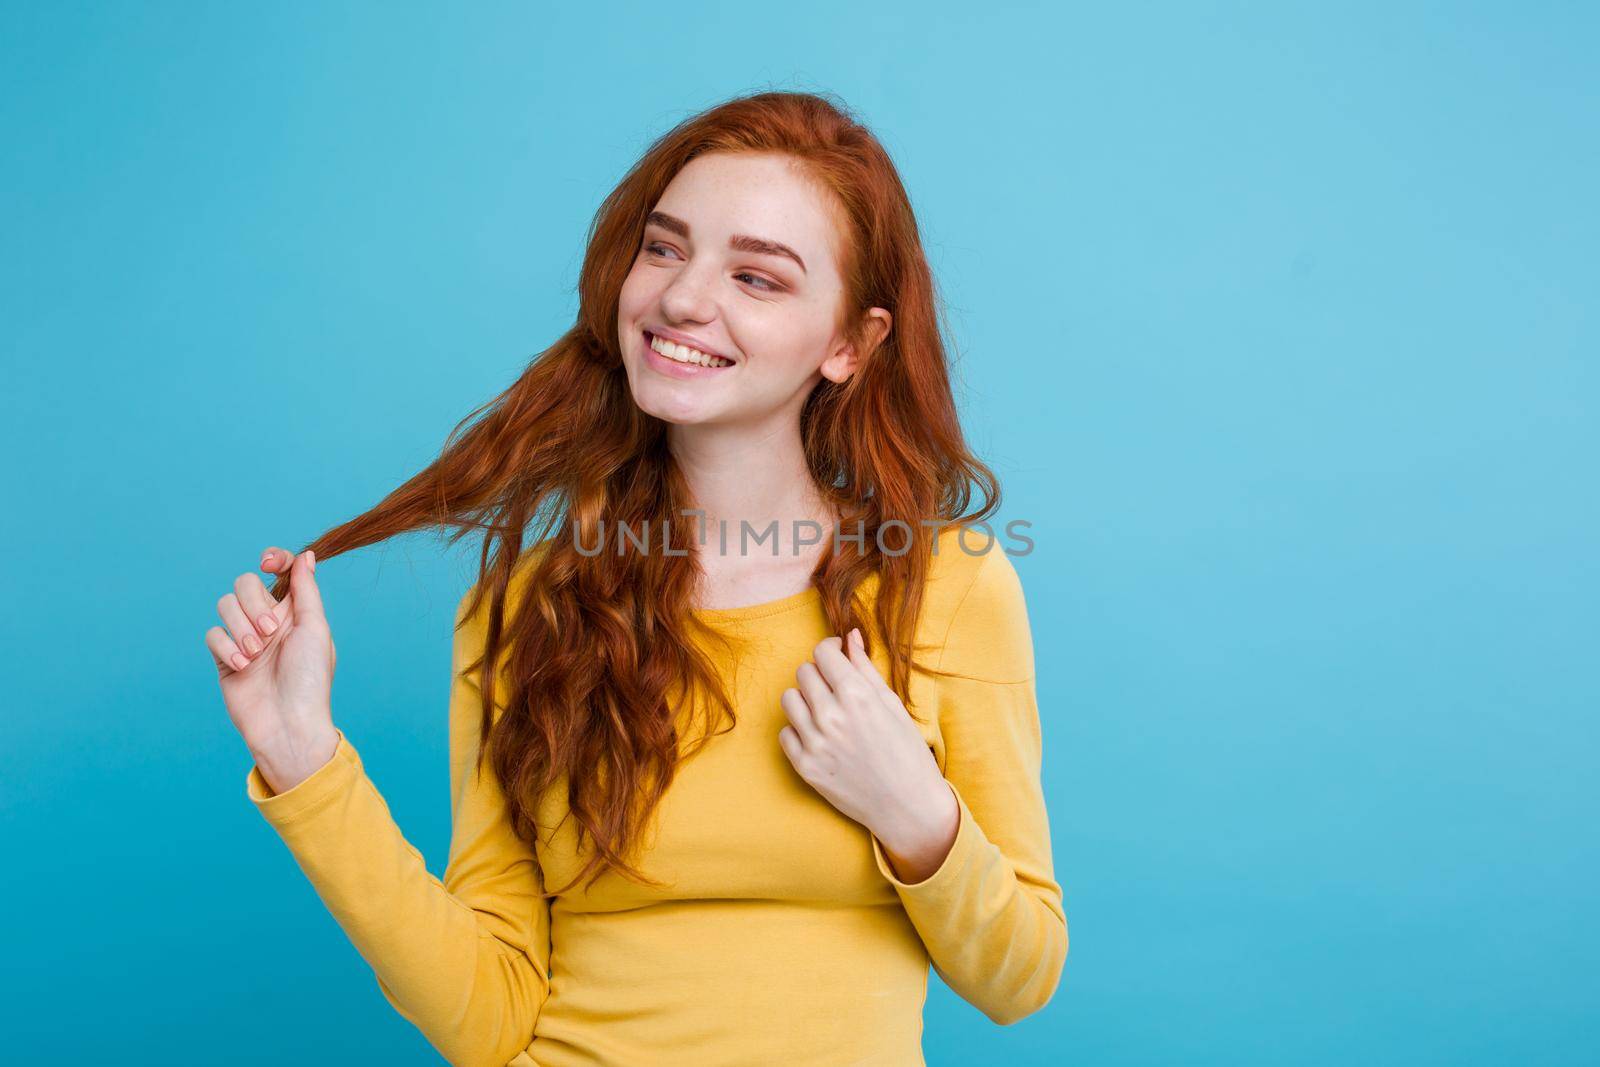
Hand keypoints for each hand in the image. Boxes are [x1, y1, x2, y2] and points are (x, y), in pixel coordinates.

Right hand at [205, 546, 338, 793]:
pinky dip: (225, 647)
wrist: (287, 724)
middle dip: (254, 604)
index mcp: (295, 611)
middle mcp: (268, 619)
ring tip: (256, 655)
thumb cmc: (309, 680)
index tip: (267, 563)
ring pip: (224, 605)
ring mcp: (244, 637)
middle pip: (245, 583)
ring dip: (240, 627)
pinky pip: (212, 633)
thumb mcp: (315, 629)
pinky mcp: (224, 657)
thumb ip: (306, 591)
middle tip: (270, 634)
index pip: (281, 571)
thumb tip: (307, 555)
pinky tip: (242, 667)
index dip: (274, 559)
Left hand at [778, 629, 955, 861]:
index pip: (823, 653)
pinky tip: (820, 736)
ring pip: (789, 699)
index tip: (837, 656)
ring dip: (805, 700)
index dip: (830, 649)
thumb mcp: (892, 705)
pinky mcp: (805, 766)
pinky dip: (799, 731)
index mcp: (857, 696)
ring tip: (825, 711)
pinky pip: (785, 733)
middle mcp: (832, 716)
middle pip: (803, 672)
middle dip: (819, 673)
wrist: (907, 806)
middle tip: (834, 687)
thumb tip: (850, 637)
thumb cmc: (907, 752)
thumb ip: (865, 669)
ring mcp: (815, 743)